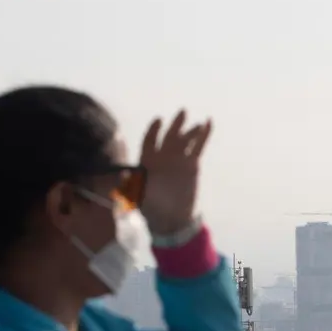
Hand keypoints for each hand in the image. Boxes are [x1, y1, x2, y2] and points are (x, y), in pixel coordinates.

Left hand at [139, 110, 212, 235]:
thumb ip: (130, 185)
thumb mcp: (136, 197)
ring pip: (184, 139)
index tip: (159, 120)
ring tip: (198, 125)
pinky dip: (204, 135)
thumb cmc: (150, 208)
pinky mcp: (191, 164)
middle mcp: (163, 156)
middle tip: (183, 112)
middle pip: (169, 135)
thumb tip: (123, 176)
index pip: (150, 140)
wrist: (170, 218)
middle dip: (175, 124)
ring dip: (191, 130)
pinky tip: (209, 122)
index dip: (154, 130)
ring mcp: (178, 159)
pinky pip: (198, 146)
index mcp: (148, 160)